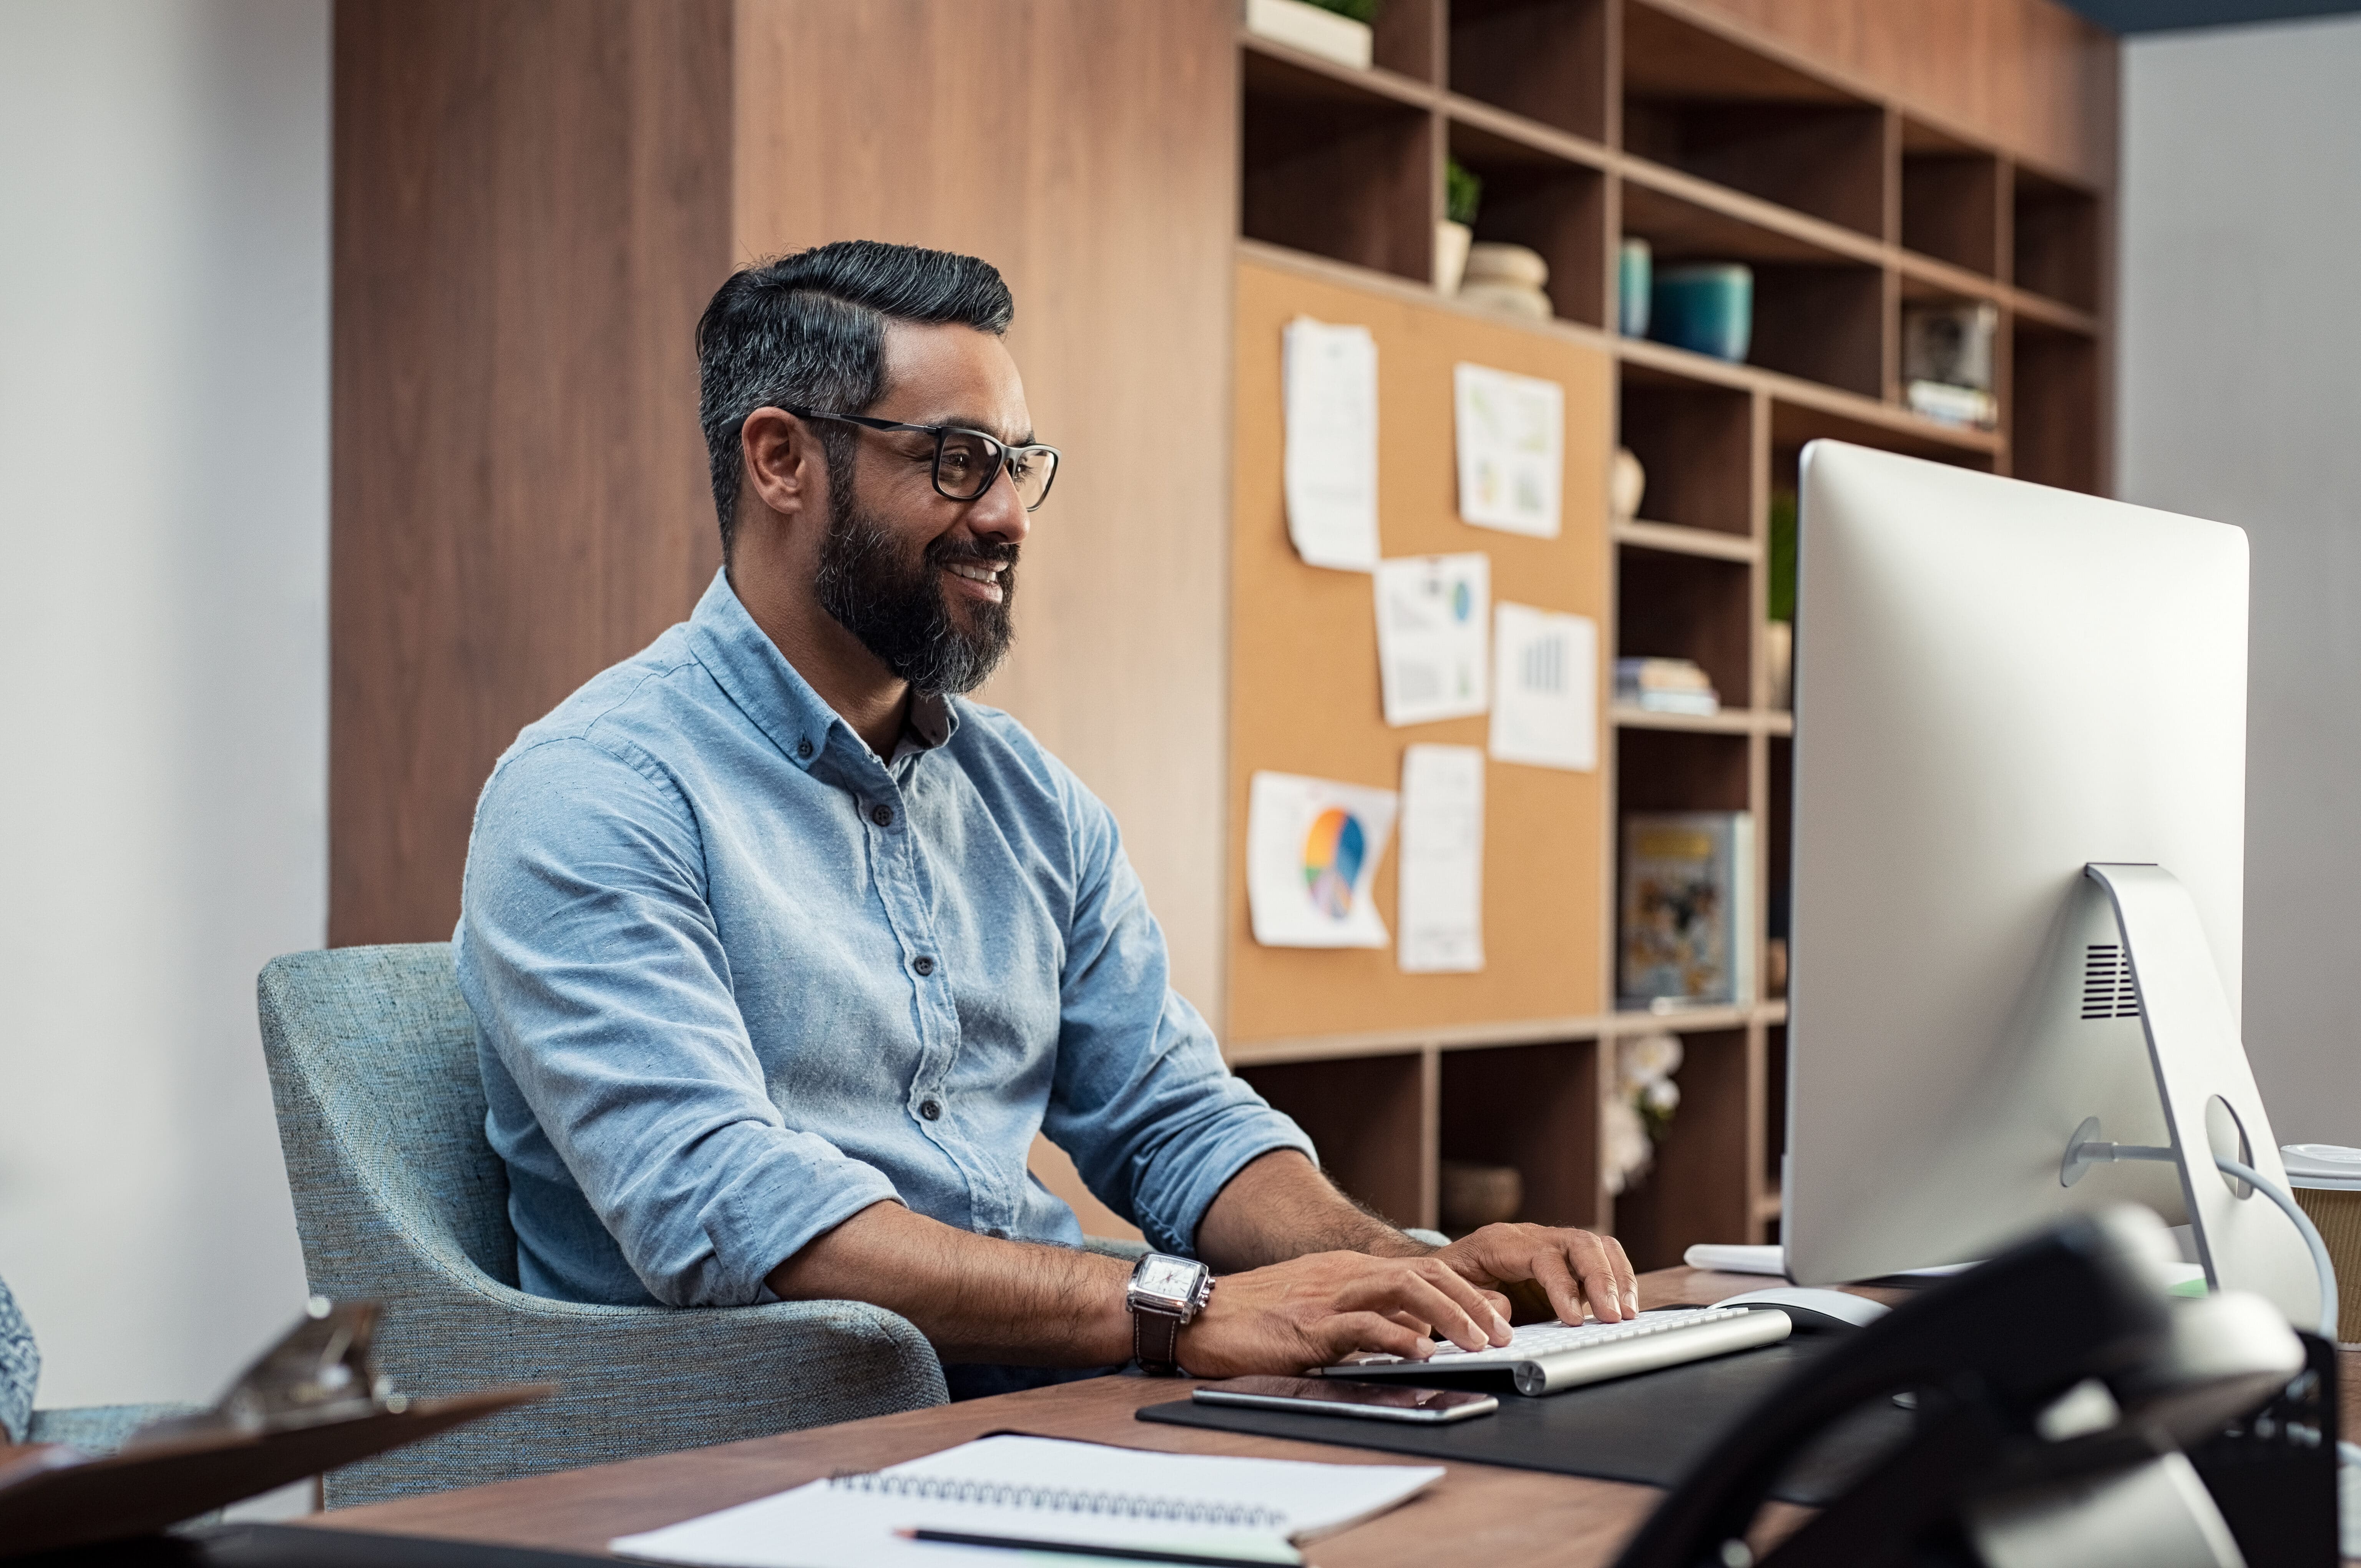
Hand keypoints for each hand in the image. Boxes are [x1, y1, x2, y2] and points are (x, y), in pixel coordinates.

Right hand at [1174, 1250, 1515, 1377]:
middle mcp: (1343, 1275)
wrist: (1196, 1314)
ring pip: (1406, 1291)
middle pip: (1424, 1274)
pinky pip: (1363, 1325)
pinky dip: (1398, 1337)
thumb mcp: (1314, 1310)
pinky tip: (1422, 1353)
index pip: (1420, 1269)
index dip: (1464, 1291)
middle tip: (1501, 1332)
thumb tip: (1407, 1338)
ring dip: (1451, 1316)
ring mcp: (1327, 1297)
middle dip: (1471, 1302)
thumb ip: (1359, 1319)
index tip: (1494, 1317)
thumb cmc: (1251, 1317)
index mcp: (1345, 1271)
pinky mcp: (1309, 1326)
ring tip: (1479, 1342)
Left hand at [1429, 1223, 1638, 1324]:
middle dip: (1602, 1279)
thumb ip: (1476, 1302)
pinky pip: (1600, 1257)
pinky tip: (1624, 1305)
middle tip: (1615, 1317)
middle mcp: (1531, 1236)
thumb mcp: (1450, 1293)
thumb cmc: (1447, 1281)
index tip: (1575, 1319)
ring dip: (1617, 1278)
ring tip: (1629, 1313)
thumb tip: (1506, 1313)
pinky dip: (1618, 1278)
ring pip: (1596, 1245)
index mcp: (1500, 1242)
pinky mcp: (1565, 1261)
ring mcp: (1551, 1245)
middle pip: (1579, 1243)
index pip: (1543, 1255)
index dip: (1563, 1286)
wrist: (1443, 1269)